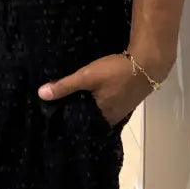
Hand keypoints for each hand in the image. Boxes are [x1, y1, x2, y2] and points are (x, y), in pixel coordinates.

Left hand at [38, 53, 153, 127]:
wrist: (148, 63)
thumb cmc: (116, 71)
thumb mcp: (87, 76)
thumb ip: (65, 86)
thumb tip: (41, 95)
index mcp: (102, 117)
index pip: (80, 125)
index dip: (68, 122)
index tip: (53, 120)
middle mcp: (112, 118)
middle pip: (90, 119)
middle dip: (77, 115)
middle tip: (58, 111)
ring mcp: (121, 110)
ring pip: (99, 112)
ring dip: (88, 108)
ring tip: (71, 103)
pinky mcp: (126, 101)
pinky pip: (107, 106)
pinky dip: (98, 102)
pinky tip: (91, 96)